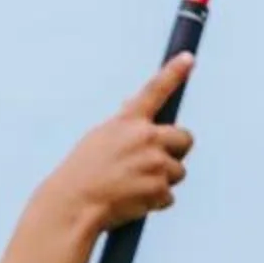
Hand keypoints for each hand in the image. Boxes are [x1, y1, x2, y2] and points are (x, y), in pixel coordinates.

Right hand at [42, 57, 196, 235]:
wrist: (75, 204)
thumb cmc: (84, 171)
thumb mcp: (101, 137)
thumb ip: (124, 124)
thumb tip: (132, 103)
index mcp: (128, 121)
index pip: (155, 91)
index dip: (173, 73)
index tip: (188, 58)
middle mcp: (146, 137)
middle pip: (185, 138)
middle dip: (176, 150)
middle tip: (157, 162)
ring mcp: (155, 163)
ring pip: (178, 170)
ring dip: (164, 179)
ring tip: (134, 185)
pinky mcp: (160, 188)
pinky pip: (169, 195)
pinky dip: (155, 201)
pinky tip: (133, 200)